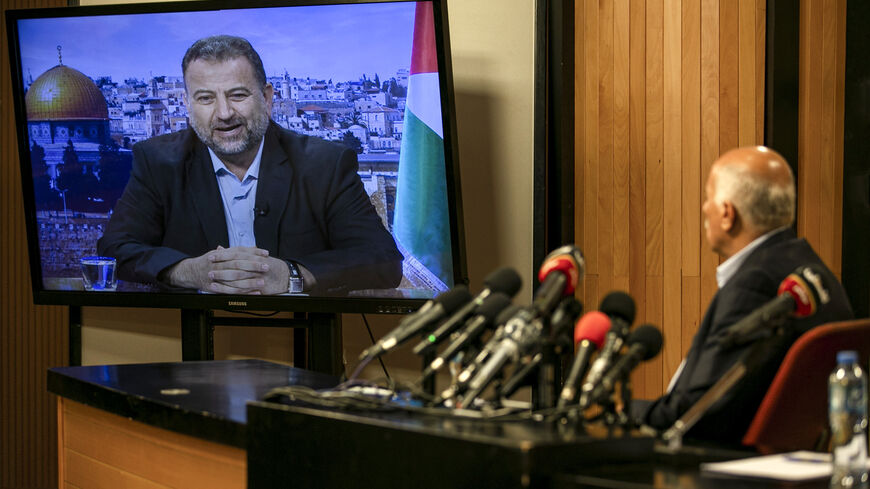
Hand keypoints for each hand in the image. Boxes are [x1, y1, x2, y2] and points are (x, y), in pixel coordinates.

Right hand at [165, 246, 289, 294]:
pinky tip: (255, 293)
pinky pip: (231, 291)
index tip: (266, 254)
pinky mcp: (215, 288)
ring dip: (250, 281)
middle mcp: (218, 264)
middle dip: (253, 265)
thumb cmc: (209, 261)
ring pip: (235, 279)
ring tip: (262, 282)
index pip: (239, 252)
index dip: (253, 252)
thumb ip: (236, 251)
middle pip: (238, 264)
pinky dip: (244, 292)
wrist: (190, 272)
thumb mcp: (220, 253)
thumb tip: (254, 248)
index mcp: (220, 254)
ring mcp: (215, 276)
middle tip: (266, 266)